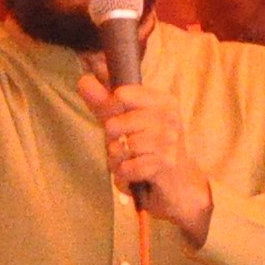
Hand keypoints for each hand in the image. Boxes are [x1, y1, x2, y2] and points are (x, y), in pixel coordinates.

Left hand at [82, 72, 215, 247]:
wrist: (181, 186)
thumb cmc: (152, 150)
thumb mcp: (129, 122)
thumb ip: (105, 102)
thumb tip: (83, 79)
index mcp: (163, 102)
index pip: (122, 93)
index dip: (109, 108)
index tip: (115, 118)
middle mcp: (169, 118)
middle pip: (116, 123)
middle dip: (112, 140)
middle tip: (123, 146)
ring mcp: (169, 141)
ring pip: (122, 147)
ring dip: (118, 160)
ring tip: (128, 161)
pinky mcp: (165, 165)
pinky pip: (128, 167)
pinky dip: (125, 174)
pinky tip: (134, 174)